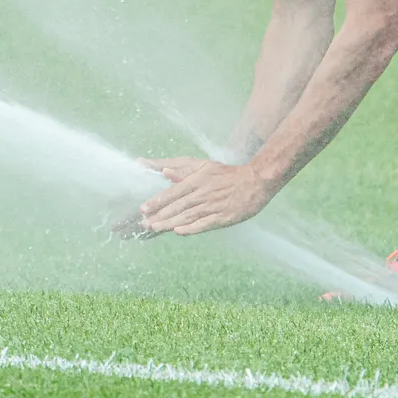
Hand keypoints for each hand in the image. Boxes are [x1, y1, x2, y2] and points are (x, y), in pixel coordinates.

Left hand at [136, 156, 280, 235]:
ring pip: (188, 216)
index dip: (157, 201)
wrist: (255, 181)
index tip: (143, 209)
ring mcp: (213, 206)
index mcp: (197, 180)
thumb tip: (164, 172)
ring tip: (155, 228)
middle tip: (144, 223)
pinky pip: (205, 223)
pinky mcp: (223, 217)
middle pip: (178, 206)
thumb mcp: (204, 166)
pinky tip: (179, 231)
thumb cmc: (227, 174)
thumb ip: (183, 170)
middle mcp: (203, 193)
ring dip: (170, 223)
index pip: (173, 192)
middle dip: (159, 215)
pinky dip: (192, 228)